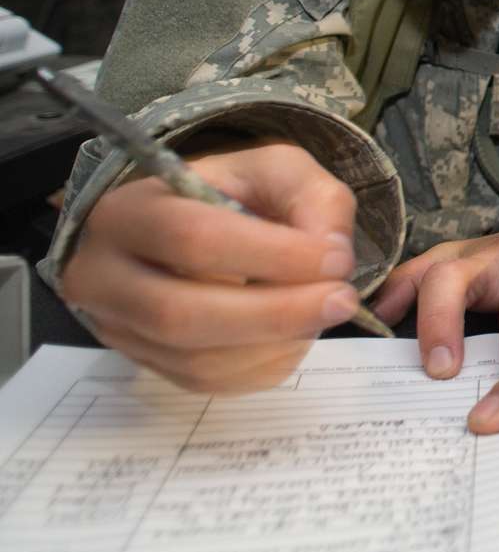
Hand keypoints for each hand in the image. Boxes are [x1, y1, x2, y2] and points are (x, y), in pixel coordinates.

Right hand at [61, 138, 361, 392]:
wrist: (180, 226)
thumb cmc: (228, 192)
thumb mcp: (275, 169)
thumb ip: (313, 198)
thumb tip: (333, 255)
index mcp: (128, 212)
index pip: (193, 239)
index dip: (272, 255)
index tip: (337, 259)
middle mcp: (103, 277)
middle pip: (182, 314)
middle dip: (276, 313)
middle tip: (342, 301)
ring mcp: (118, 329)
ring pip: (194, 360)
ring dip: (275, 344)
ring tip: (324, 314)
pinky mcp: (145, 364)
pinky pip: (206, 382)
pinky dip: (263, 366)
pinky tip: (296, 337)